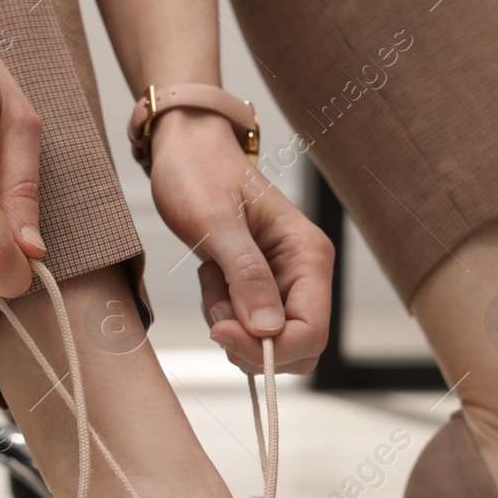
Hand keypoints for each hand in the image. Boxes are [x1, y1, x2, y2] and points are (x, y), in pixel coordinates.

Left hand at [148, 110, 333, 373]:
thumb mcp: (216, 223)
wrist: (186, 150)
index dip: (270, 348)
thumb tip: (267, 329)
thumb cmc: (200, 172)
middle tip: (214, 314)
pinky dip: (225, 316)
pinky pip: (250, 327)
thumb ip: (245, 276)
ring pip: (270, 342)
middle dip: (251, 344)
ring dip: (233, 328)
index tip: (221, 332)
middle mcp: (305, 273)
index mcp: (308, 254)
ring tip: (211, 282)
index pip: (311, 331)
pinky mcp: (263, 287)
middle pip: (298, 347)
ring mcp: (284, 282)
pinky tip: (212, 280)